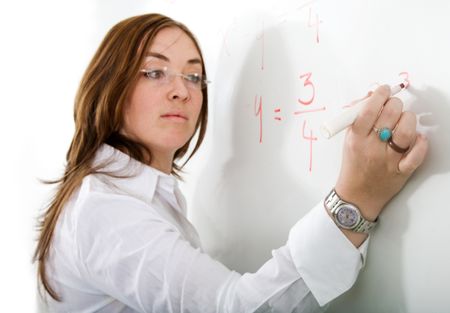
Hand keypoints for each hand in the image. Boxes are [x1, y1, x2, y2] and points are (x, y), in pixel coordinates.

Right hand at [335, 85, 427, 220]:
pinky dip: (420, 144)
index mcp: (356, 139)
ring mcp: (388, 160)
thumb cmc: (353, 165)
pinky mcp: (401, 171)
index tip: (383, 90)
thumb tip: (370, 96)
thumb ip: (357, 118)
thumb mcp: (348, 140)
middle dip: (394, 105)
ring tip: (403, 121)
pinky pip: (416, 155)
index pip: (369, 109)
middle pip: (389, 115)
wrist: (356, 195)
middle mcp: (371, 148)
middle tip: (393, 106)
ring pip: (406, 131)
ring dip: (408, 120)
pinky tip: (417, 139)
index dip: (379, 95)